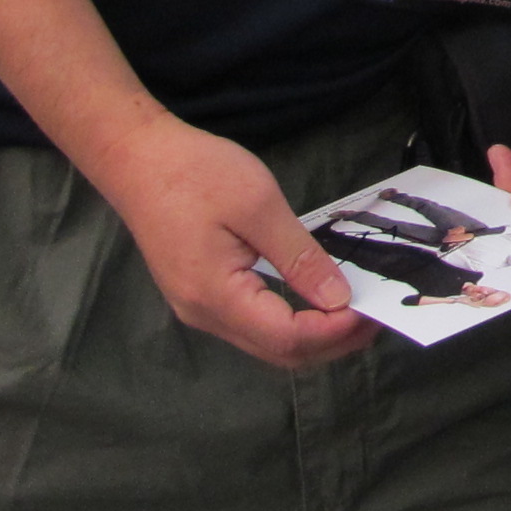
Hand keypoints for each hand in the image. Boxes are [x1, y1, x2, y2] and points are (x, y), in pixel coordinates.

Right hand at [96, 115, 375, 368]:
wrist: (135, 157)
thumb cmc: (194, 173)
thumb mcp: (258, 205)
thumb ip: (299, 257)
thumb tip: (338, 299)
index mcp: (217, 296)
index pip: (288, 338)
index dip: (336, 331)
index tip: (374, 309)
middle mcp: (205, 315)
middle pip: (280, 352)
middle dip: (333, 342)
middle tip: (376, 315)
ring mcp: (198, 309)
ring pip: (266, 344)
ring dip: (314, 336)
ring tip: (355, 310)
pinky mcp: (199, 295)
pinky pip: (253, 325)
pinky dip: (291, 321)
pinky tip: (316, 301)